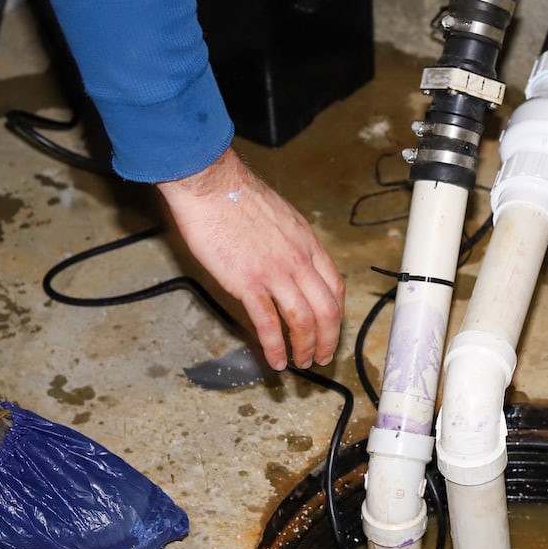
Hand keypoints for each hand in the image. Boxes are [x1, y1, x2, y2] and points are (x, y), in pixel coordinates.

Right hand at [158, 147, 343, 370]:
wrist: (211, 184)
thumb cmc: (237, 196)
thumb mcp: (280, 216)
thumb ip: (290, 242)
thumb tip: (289, 260)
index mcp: (308, 243)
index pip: (335, 286)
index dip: (336, 314)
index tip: (331, 328)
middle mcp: (298, 260)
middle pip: (327, 310)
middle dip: (327, 340)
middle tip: (321, 357)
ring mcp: (275, 273)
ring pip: (303, 321)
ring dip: (304, 348)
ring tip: (300, 364)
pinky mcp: (248, 283)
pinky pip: (268, 323)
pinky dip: (275, 347)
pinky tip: (275, 360)